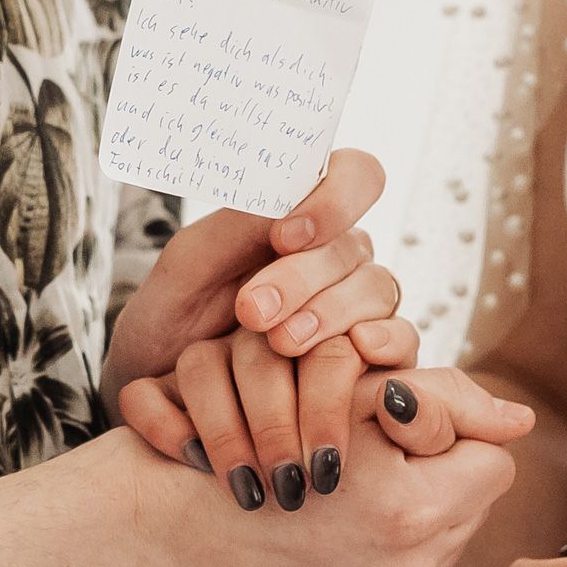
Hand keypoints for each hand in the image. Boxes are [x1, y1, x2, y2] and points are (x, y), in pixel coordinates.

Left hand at [102, 150, 396, 413]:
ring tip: (279, 343)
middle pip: (354, 245)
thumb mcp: (187, 266)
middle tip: (252, 311)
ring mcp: (358, 307)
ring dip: (330, 312)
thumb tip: (293, 197)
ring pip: (378, 288)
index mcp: (301, 216)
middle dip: (303, 277)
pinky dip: (387, 340)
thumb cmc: (171, 320)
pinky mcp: (372, 359)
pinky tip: (359, 349)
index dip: (334, 199)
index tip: (284, 236)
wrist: (163, 390)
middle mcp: (338, 257)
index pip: (354, 176)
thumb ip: (237, 225)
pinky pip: (403, 339)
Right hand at [129, 418, 518, 566]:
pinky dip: (366, 566)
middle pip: (464, 512)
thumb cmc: (242, 440)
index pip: (489, 462)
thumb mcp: (340, 392)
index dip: (450, 434)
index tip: (404, 426)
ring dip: (402, 524)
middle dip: (431, 482)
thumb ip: (440, 398)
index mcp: (414, 508)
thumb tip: (518, 420)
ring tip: (340, 501)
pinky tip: (318, 541)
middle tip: (368, 460)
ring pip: (431, 555)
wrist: (153, 530)